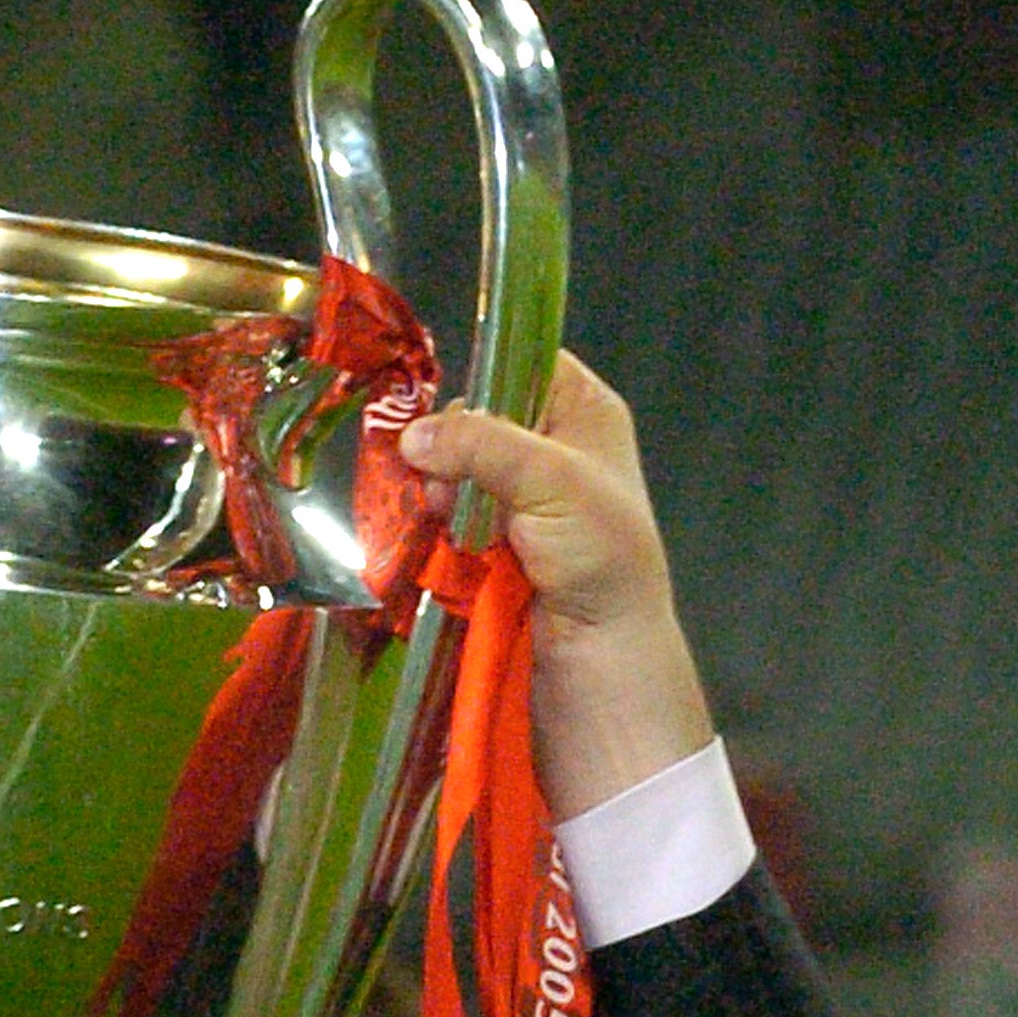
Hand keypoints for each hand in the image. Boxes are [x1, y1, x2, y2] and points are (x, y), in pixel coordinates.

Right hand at [397, 355, 718, 815]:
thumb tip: (415, 434)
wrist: (602, 661)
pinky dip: (434, 523)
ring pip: (451, 465)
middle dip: (449, 440)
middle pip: (473, 411)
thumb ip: (483, 444)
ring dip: (438, 487)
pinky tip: (437, 537)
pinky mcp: (490, 539)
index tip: (447, 395)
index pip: (522, 354)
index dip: (483, 366)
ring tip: (444, 513)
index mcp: (584, 411)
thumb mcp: (552, 480)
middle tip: (440, 471)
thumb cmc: (602, 561)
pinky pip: (443, 512)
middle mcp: (552, 444)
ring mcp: (518, 494)